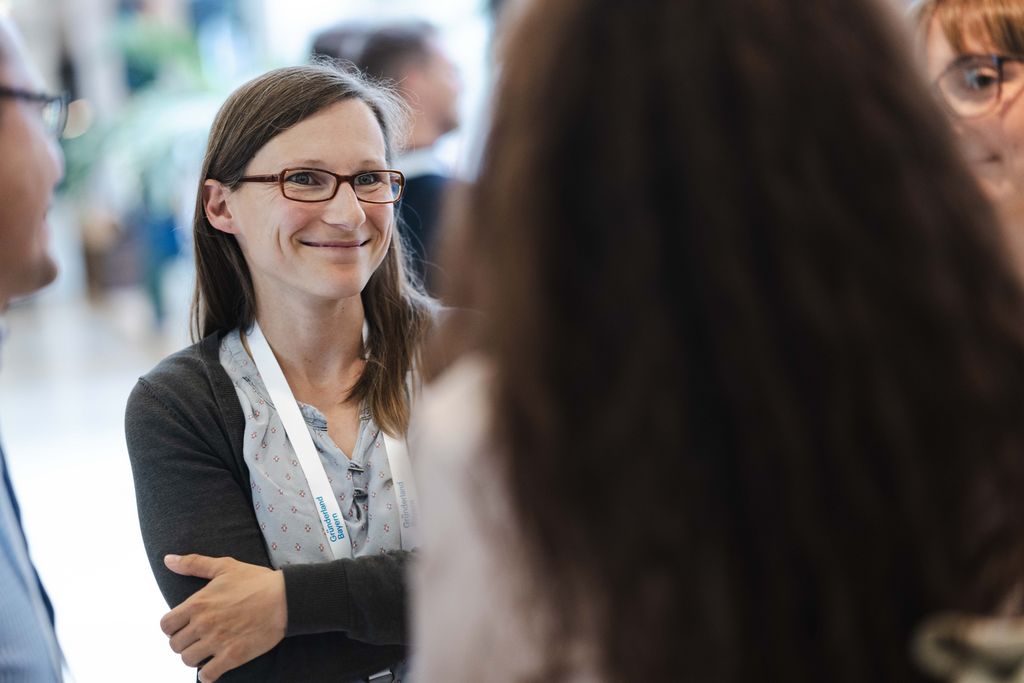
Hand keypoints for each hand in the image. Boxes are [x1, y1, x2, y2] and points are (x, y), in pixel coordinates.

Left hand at [160, 554, 286, 681]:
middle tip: (197, 639)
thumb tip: (168, 560)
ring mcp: (217, 641)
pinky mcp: (232, 656)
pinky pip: (208, 675)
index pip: (166, 625)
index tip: (184, 626)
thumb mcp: (225, 566)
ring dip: (195, 658)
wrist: (285, 598)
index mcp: (198, 603)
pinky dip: (207, 675)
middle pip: (175, 645)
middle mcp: (203, 624)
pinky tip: (214, 667)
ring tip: (206, 651)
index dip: (173, 627)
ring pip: (188, 660)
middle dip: (184, 643)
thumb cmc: (256, 581)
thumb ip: (194, 564)